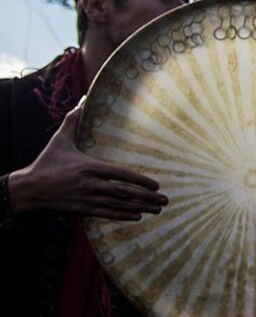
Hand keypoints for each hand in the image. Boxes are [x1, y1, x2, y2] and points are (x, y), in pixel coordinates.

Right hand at [8, 103, 167, 220]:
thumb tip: (83, 99)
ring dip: (139, 208)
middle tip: (165, 200)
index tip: (156, 184)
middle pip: (123, 192)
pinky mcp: (82, 209)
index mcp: (89, 167)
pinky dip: (122, 215)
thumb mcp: (60, 139)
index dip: (139, 180)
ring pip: (118, 205)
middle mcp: (90, 184)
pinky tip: (137, 217)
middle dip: (146, 197)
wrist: (29, 188)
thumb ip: (73, 120)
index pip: (120, 174)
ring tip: (157, 209)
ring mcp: (86, 198)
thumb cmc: (47, 162)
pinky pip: (106, 213)